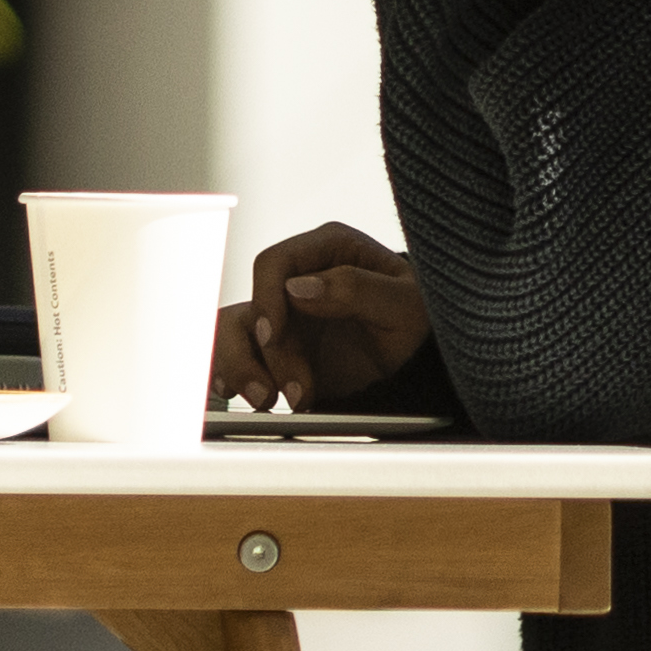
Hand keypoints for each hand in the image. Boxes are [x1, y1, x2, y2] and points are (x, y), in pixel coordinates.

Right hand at [217, 219, 422, 411]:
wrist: (417, 361)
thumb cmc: (417, 319)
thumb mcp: (404, 303)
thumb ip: (355, 288)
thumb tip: (298, 287)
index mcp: (330, 248)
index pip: (276, 262)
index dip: (267, 298)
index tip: (275, 336)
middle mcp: (299, 277)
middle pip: (254, 305)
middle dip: (266, 353)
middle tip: (290, 389)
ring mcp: (285, 313)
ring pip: (234, 331)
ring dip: (243, 369)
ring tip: (269, 401)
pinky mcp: (276, 346)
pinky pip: (236, 354)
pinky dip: (233, 376)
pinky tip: (246, 396)